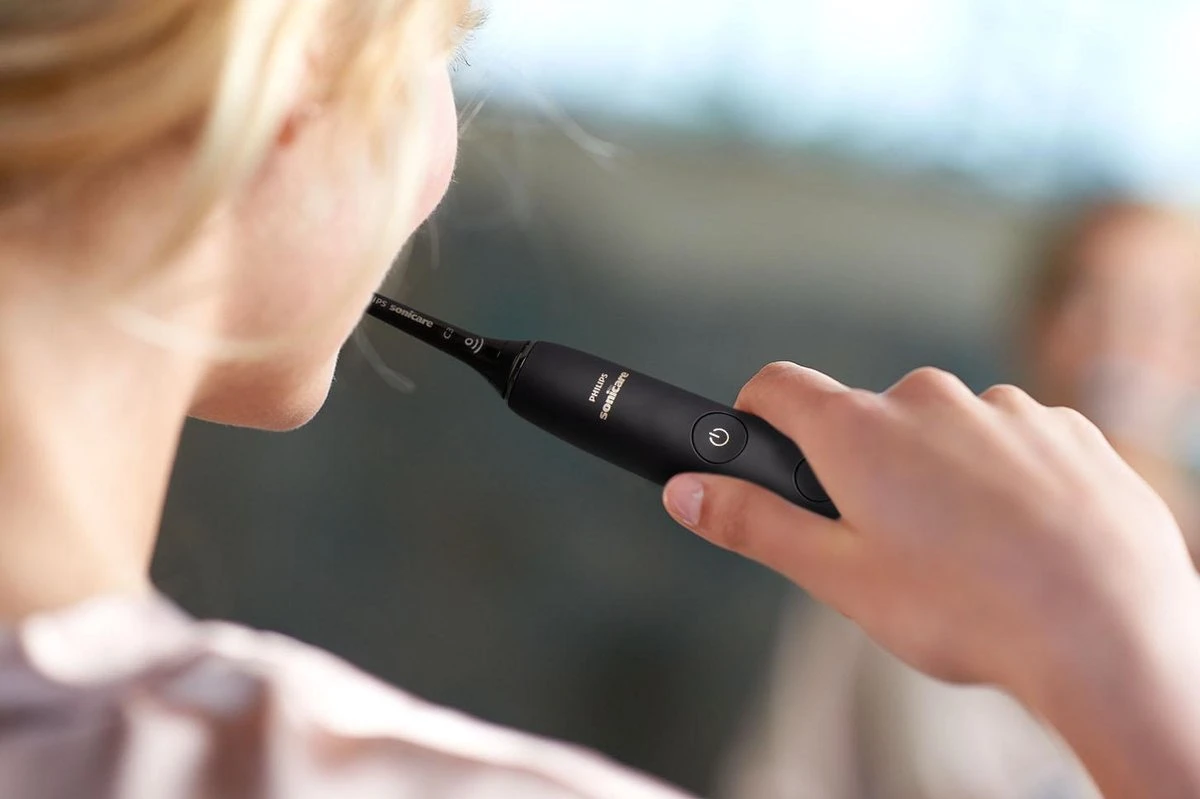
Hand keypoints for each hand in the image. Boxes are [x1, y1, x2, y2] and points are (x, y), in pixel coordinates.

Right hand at [663, 363, 1197, 703]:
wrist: (1111, 629)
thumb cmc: (966, 609)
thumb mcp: (837, 577)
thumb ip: (753, 524)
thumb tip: (683, 491)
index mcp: (859, 431)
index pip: (778, 385)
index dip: (757, 412)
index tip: (763, 446)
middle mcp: (927, 398)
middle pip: (866, 418)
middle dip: (863, 468)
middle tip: (884, 543)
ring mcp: (1003, 406)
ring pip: (944, 431)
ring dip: (940, 474)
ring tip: (968, 554)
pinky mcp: (1064, 427)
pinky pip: (1011, 439)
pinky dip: (1005, 478)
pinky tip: (1023, 538)